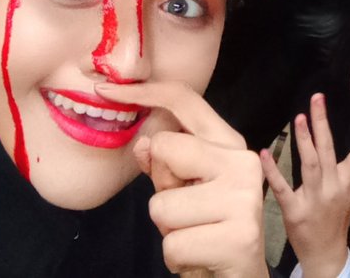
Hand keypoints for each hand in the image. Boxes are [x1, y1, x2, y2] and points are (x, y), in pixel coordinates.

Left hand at [97, 81, 267, 277]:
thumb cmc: (209, 230)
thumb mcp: (184, 191)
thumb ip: (165, 165)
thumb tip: (144, 144)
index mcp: (230, 145)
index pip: (186, 102)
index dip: (144, 92)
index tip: (105, 90)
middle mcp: (243, 163)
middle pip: (166, 150)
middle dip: (161, 188)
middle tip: (186, 212)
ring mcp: (244, 199)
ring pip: (162, 206)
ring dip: (168, 231)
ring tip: (195, 237)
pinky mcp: (240, 237)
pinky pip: (173, 245)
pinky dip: (177, 259)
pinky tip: (200, 258)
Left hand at [259, 93, 349, 277]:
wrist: (325, 254)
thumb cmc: (339, 221)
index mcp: (346, 183)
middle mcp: (331, 187)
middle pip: (327, 150)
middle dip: (322, 123)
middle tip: (317, 99)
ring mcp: (312, 198)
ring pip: (309, 164)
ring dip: (305, 140)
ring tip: (300, 117)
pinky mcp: (293, 210)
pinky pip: (282, 188)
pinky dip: (273, 171)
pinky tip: (265, 153)